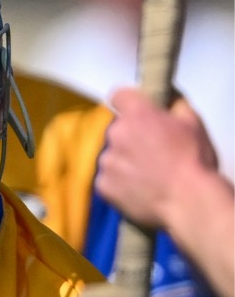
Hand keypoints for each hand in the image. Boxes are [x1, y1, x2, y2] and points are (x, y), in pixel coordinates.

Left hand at [95, 88, 217, 228]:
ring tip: (148, 175)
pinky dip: (119, 184)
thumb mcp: (193, 122)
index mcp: (137, 113)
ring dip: (124, 162)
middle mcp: (116, 134)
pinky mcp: (102, 185)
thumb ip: (175, 102)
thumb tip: (167, 95)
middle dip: (131, 138)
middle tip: (152, 153)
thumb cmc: (193, 161)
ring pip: (112, 156)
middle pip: (117, 130)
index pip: (119, 96)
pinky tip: (139, 189)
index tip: (134, 112)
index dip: (127, 103)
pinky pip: (107, 180)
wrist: (187, 201)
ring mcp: (107, 161)